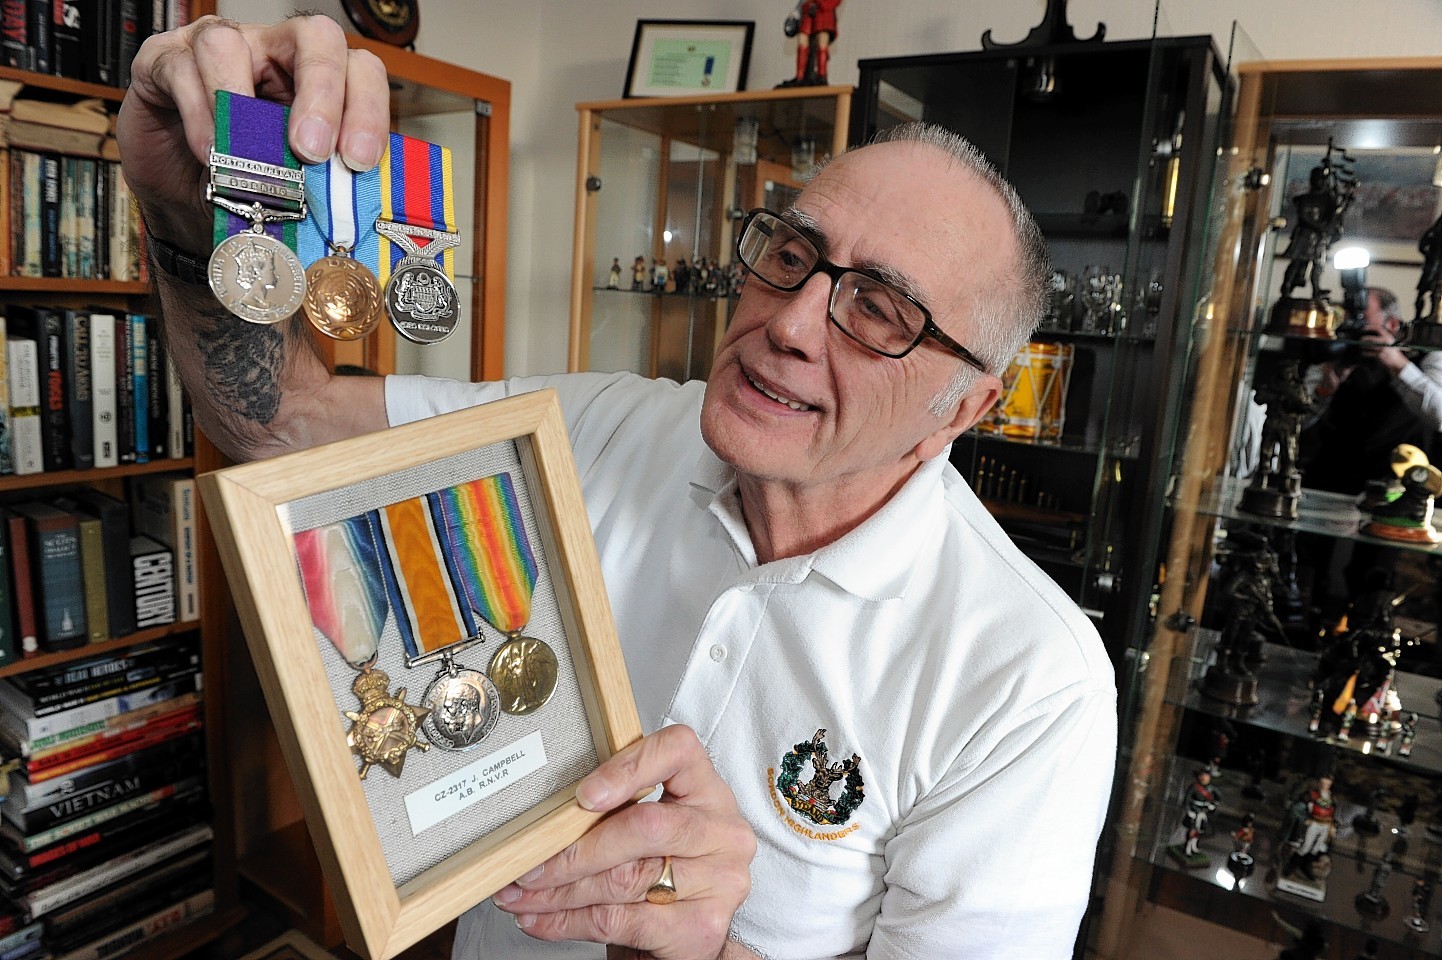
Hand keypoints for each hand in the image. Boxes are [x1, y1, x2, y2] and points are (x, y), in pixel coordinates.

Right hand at [116, 15, 389, 253]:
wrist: (187, 199)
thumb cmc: (247, 184)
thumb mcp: (295, 187)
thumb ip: (323, 179)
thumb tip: (351, 198)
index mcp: (319, 78)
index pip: (360, 69)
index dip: (367, 109)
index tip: (359, 159)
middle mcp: (273, 50)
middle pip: (315, 36)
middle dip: (322, 91)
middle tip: (312, 149)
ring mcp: (217, 46)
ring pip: (229, 42)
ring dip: (240, 104)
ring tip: (243, 157)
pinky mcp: (164, 59)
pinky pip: (181, 68)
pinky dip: (199, 115)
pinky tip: (209, 152)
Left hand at [491, 724, 755, 959]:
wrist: (685, 935)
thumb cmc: (659, 868)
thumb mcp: (647, 827)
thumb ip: (615, 808)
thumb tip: (545, 819)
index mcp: (707, 789)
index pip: (678, 750)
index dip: (628, 767)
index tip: (582, 795)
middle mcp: (723, 831)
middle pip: (645, 827)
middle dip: (576, 850)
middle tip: (530, 865)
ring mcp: (720, 881)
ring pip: (625, 879)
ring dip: (562, 891)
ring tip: (523, 895)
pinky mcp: (703, 927)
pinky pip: (622, 921)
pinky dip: (570, 922)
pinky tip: (543, 920)